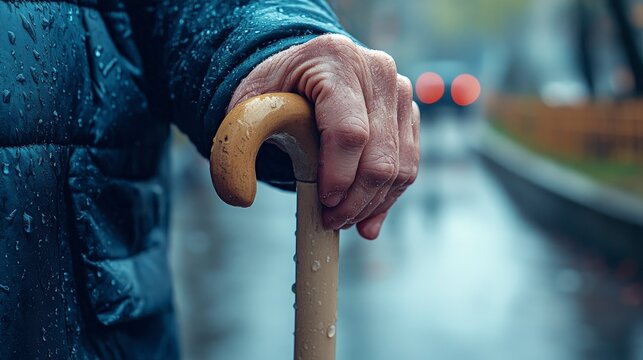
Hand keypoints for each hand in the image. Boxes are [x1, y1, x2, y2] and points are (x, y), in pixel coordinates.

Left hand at [228, 34, 419, 239]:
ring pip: (399, 168)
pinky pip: (408, 167)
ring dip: (371, 205)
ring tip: (342, 220)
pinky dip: (387, 199)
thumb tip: (241, 196)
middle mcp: (377, 70)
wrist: (301, 76)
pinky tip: (365, 218)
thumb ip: (238, 146)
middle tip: (329, 221)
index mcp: (335, 59)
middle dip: (355, 201)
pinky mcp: (409, 114)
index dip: (338, 177)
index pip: (350, 132)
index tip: (322, 204)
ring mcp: (399, 92)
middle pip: (380, 156)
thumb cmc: (273, 94)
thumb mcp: (245, 111)